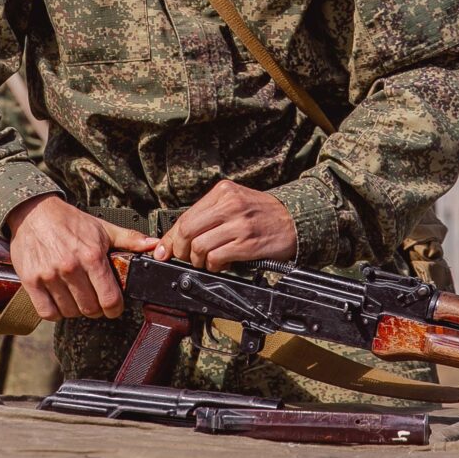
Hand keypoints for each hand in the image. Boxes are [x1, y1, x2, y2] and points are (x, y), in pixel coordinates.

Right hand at [5, 194, 157, 321]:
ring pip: (69, 312)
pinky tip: (59, 300)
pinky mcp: (31, 281)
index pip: (110, 299)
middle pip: (90, 309)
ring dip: (75, 309)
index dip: (115, 308)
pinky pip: (48, 312)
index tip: (113, 306)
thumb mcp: (103, 228)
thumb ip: (130, 240)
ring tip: (76, 296)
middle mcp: (70, 267)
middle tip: (94, 299)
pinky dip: (55, 312)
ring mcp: (49, 275)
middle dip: (96, 308)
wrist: (34, 212)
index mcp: (92, 255)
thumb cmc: (69, 221)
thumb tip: (154, 245)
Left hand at [155, 179, 297, 271]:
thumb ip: (208, 216)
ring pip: (199, 247)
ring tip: (208, 262)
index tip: (163, 250)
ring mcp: (239, 223)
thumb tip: (177, 237)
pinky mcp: (247, 243)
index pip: (185, 216)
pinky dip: (214, 266)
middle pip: (187, 231)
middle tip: (186, 258)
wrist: (295, 220)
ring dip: (198, 261)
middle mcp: (230, 204)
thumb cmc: (263, 214)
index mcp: (223, 192)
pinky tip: (221, 264)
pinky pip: (216, 258)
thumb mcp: (235, 204)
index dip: (171, 237)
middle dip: (181, 251)